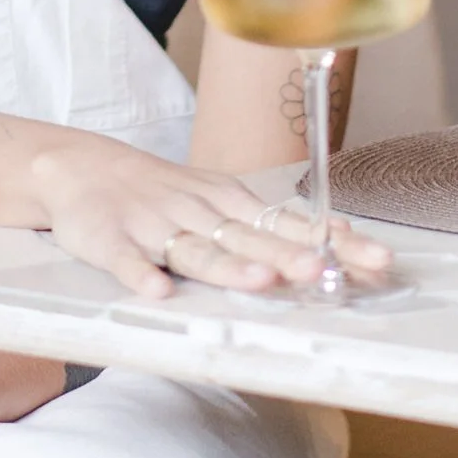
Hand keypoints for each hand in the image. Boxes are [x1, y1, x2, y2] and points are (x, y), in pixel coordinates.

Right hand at [25, 134, 391, 299]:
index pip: (290, 222)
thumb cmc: (162, 191)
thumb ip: (270, 223)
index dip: (333, 241)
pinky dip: (140, 274)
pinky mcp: (109, 240)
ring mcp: (153, 225)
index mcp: (227, 202)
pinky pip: (125, 260)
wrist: (79, 165)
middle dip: (288, 254)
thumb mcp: (219, 198)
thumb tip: (337, 237)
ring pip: (195, 249)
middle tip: (323, 271)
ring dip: (227, 266)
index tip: (377, 258)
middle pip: (250, 237)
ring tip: (260, 282)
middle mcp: (197, 210)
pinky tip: (157, 291)